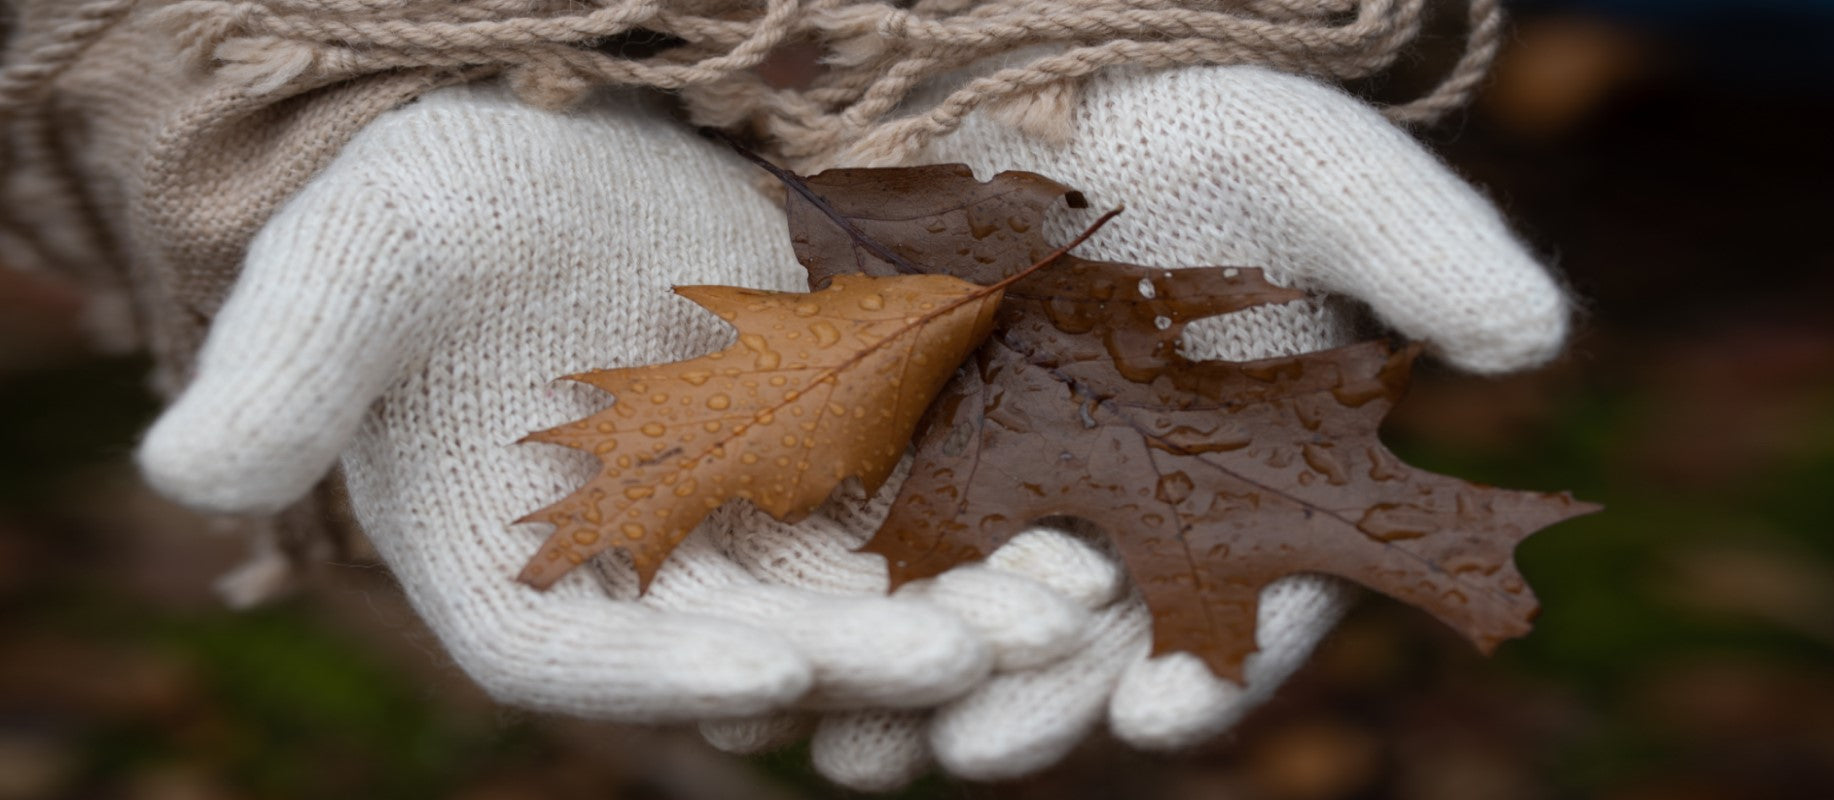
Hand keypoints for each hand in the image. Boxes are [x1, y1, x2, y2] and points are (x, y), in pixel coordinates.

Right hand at [133, 82, 1091, 719]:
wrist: (523, 154)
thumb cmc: (416, 214)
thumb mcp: (349, 270)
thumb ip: (287, 372)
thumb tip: (185, 471)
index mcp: (508, 569)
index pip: (585, 658)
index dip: (674, 671)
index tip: (774, 668)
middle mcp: (636, 574)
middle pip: (751, 645)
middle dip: (859, 658)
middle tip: (966, 651)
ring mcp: (739, 517)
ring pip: (853, 597)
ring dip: (949, 613)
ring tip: (1049, 604)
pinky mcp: (820, 448)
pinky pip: (908, 512)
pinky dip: (979, 529)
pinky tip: (1069, 525)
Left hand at [700, 64, 1570, 788]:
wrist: (1037, 83)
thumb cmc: (1195, 122)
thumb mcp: (1309, 162)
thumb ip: (1420, 243)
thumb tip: (1540, 337)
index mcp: (1254, 473)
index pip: (1254, 592)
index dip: (1217, 656)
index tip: (1161, 712)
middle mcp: (1142, 506)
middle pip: (1099, 634)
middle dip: (1042, 699)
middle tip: (980, 752)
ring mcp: (1023, 488)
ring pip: (980, 617)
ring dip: (926, 686)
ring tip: (866, 748)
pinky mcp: (917, 455)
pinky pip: (879, 558)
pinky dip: (838, 617)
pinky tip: (782, 669)